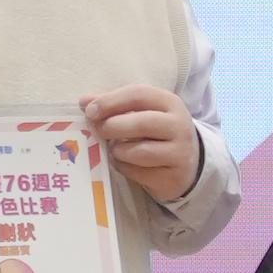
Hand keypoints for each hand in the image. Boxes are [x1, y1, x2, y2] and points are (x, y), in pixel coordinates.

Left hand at [79, 83, 203, 208]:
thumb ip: (114, 105)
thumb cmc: (156, 132)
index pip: (139, 95)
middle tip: (99, 131)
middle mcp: (180, 127)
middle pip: (142, 123)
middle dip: (112, 127)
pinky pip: (139, 172)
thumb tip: (84, 101)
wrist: (187, 162)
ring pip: (140, 151)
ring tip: (115, 149)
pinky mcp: (174, 177)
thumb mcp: (142, 112)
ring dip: (118, 151)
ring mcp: (180, 153)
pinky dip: (123, 167)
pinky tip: (124, 162)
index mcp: (171, 104)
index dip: (111, 101)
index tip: (89, 110)